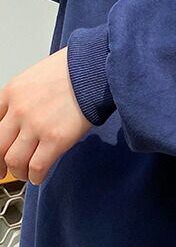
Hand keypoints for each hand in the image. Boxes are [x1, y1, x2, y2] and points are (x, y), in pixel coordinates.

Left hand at [0, 48, 91, 184]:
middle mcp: (18, 111)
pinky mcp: (56, 138)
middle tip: (3, 171)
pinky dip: (35, 176)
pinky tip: (39, 177)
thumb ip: (22, 98)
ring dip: (18, 172)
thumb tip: (19, 121)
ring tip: (26, 174)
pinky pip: (37, 166)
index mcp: (10, 93)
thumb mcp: (35, 78)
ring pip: (13, 160)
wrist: (96, 69)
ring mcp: (36, 126)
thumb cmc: (74, 71)